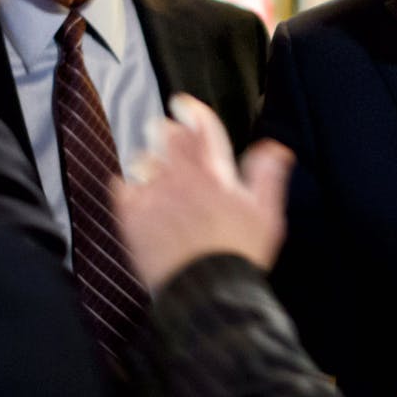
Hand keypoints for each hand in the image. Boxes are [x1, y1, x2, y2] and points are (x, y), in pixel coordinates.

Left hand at [113, 94, 293, 289]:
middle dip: (165, 130)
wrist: (207, 292)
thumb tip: (275, 147)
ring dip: (148, 158)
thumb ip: (267, 176)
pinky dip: (125, 184)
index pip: (202, 128)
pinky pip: (121, 189)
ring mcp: (155, 197)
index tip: (182, 103)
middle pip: (167, 139)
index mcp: (215, 174)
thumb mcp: (267, 215)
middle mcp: (182, 178)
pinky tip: (129, 187)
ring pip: (143, 161)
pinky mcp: (133, 219)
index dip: (191, 111)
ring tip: (150, 162)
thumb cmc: (240, 255)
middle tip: (164, 128)